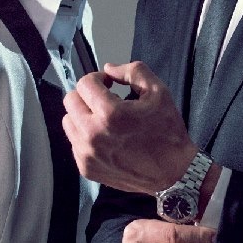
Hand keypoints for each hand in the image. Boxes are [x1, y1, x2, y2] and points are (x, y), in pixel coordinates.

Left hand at [63, 61, 197, 192]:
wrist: (173, 173)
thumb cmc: (168, 132)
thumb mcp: (159, 92)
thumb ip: (133, 72)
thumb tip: (109, 68)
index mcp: (110, 114)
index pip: (85, 84)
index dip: (98, 78)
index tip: (109, 84)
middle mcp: (93, 135)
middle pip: (71, 101)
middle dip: (87, 95)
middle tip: (105, 99)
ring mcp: (87, 154)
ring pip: (69, 122)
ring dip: (83, 115)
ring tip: (103, 119)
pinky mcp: (87, 168)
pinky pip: (74, 143)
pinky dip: (86, 136)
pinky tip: (106, 138)